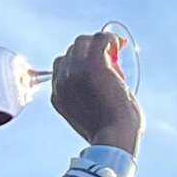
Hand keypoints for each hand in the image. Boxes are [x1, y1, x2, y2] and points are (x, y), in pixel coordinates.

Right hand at [51, 32, 143, 157]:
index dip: (78, 62)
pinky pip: (100, 40)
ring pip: (83, 41)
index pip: (61, 66)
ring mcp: (76, 72)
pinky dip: (110, 39)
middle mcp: (62, 82)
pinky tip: (118, 45)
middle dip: (88, 50)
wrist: (115, 138)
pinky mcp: (93, 65)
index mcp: (58, 96)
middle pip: (71, 51)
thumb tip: (103, 87)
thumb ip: (87, 101)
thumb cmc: (110, 134)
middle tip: (108, 57)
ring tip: (113, 50)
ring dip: (99, 42)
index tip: (95, 65)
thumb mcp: (89, 117)